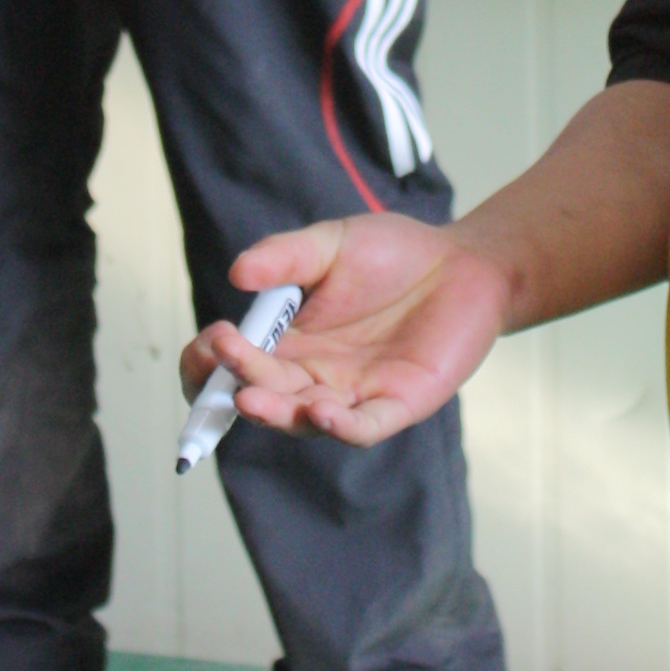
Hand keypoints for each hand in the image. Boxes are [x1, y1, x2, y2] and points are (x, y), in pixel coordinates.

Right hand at [184, 214, 520, 449]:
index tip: (204, 344)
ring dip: (276, 412)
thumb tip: (237, 272)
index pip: (235, 365)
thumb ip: (286, 257)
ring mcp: (353, 395)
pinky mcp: (396, 404)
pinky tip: (321, 411)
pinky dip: (340, 427)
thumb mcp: (332, 243)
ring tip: (251, 397)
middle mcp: (314, 375)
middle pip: (264, 392)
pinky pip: (363, 427)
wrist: (464, 263)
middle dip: (237, 378)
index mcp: (290, 340)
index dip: (209, 364)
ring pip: (303, 418)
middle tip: (221, 351)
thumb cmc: (396, 254)